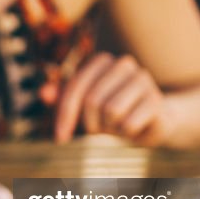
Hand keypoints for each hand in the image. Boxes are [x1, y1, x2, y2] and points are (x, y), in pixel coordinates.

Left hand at [54, 53, 169, 145]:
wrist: (153, 121)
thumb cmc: (112, 112)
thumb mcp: (84, 106)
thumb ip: (62, 98)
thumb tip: (43, 94)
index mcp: (102, 61)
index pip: (75, 88)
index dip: (64, 115)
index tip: (60, 138)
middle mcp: (124, 64)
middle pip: (92, 101)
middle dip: (90, 124)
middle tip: (99, 130)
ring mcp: (143, 79)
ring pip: (111, 111)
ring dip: (110, 128)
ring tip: (117, 126)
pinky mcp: (156, 100)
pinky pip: (129, 124)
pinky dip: (126, 133)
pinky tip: (133, 128)